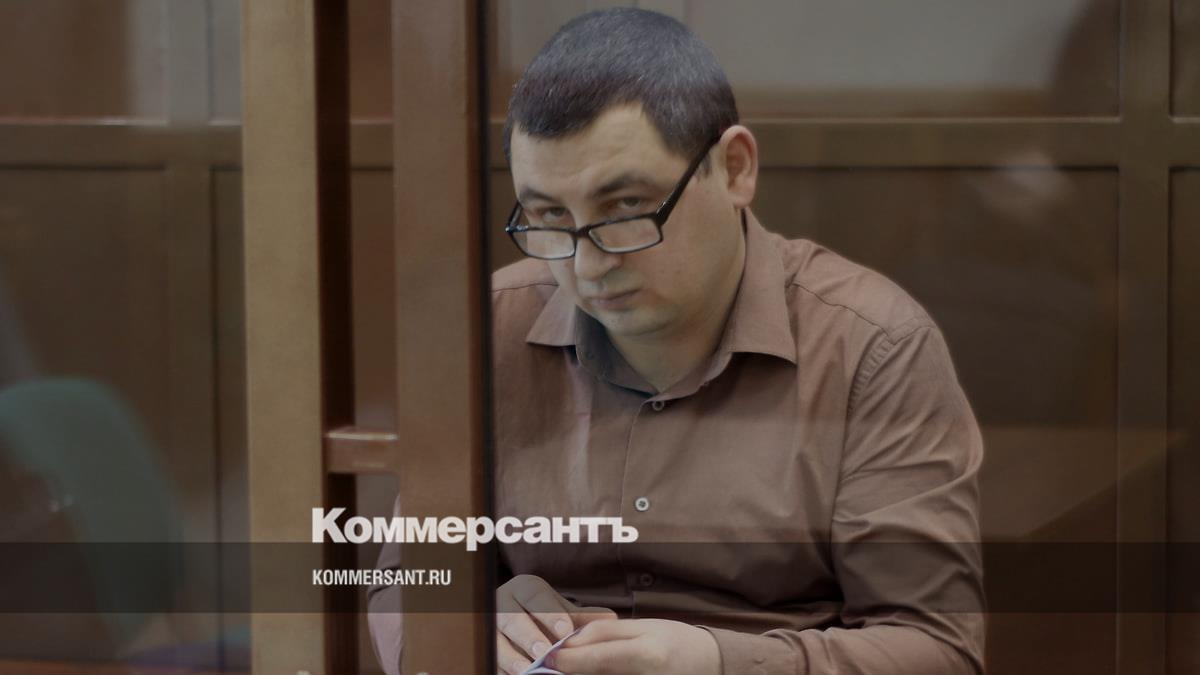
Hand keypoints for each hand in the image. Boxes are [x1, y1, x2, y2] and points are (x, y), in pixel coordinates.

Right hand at [496, 574, 615, 673]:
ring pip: (494, 641)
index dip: (549, 612)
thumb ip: (581, 616)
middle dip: (528, 635)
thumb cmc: (544, 617)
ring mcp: (488, 628)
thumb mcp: (562, 613)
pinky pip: (489, 660)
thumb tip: (609, 620)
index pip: (534, 595)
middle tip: (544, 651)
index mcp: (523, 589)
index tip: (565, 630)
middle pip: (510, 618)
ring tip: (527, 669)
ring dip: (511, 656)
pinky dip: (501, 669)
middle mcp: (500, 604)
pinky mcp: (483, 650)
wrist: (517, 626)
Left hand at [545, 618, 720, 674]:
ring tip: (574, 669)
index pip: (595, 659)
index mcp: (646, 654)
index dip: (567, 661)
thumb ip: (603, 633)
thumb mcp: (643, 627)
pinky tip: (595, 673)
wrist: (711, 666)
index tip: (549, 658)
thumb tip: (569, 643)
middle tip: (555, 667)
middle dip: (572, 673)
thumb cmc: (676, 641)